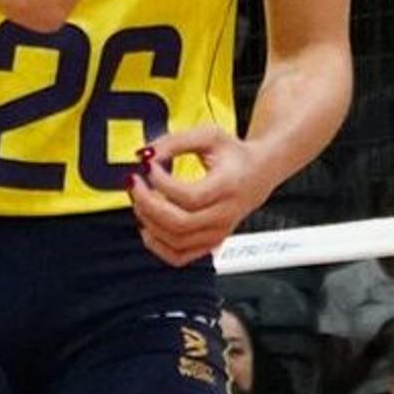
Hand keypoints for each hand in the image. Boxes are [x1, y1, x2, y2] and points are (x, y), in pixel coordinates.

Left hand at [127, 123, 270, 267]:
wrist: (258, 174)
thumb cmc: (234, 155)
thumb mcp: (209, 136)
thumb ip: (174, 142)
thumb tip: (144, 154)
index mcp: (228, 187)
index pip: (190, 196)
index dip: (161, 183)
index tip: (148, 166)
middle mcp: (225, 215)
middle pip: (180, 223)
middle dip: (148, 204)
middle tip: (135, 184)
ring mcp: (218, 233)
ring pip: (176, 242)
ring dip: (149, 222)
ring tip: (140, 199)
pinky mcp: (210, 243)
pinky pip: (178, 257)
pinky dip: (157, 246)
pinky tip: (147, 226)